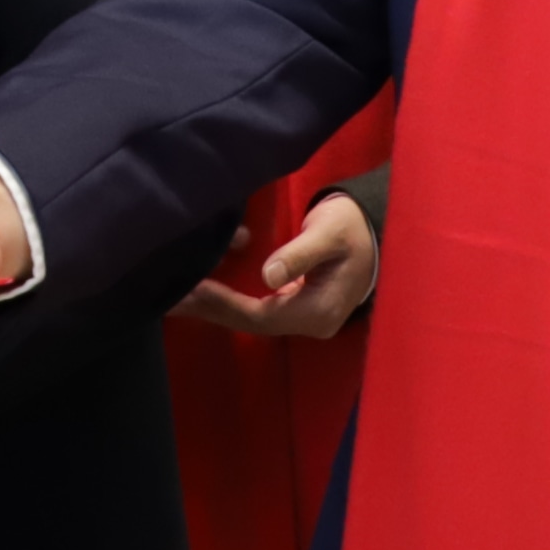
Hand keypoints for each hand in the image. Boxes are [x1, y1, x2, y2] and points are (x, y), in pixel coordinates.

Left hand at [169, 192, 376, 339]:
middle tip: (173, 297)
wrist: (376, 227)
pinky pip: (259, 308)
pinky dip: (231, 298)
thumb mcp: (328, 234)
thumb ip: (299, 254)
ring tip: (181, 294)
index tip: (193, 290)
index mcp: (319, 312)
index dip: (225, 305)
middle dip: (213, 309)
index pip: (261, 316)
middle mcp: (311, 322)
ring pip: (253, 316)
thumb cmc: (352, 227)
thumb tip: (269, 276)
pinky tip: (207, 286)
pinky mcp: (298, 304)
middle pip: (252, 322)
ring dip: (218, 305)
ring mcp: (305, 316)